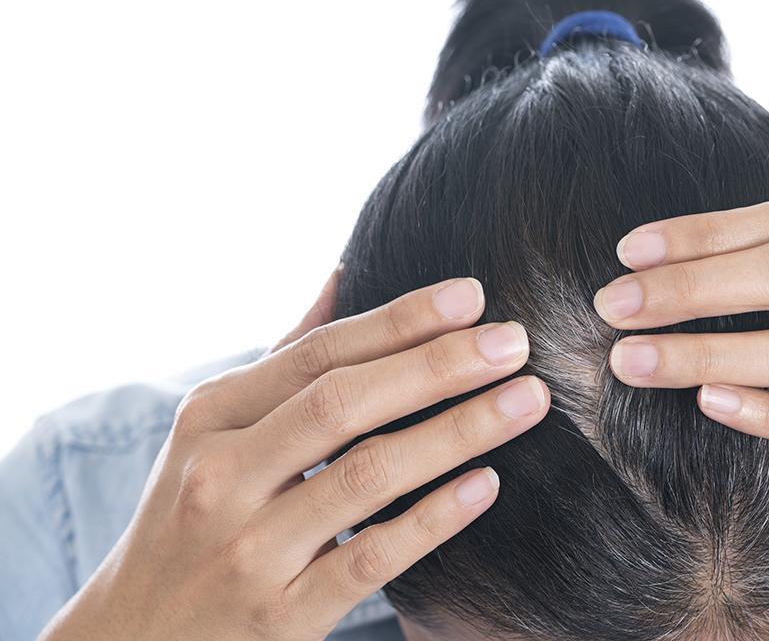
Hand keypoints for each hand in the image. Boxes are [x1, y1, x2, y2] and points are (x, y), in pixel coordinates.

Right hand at [39, 268, 549, 640]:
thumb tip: (344, 271)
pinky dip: (433, 518)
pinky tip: (488, 484)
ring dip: (458, 431)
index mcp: (210, 418)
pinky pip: (372, 559)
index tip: (473, 296)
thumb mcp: (213, 432)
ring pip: (367, 475)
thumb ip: (284, 356)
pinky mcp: (280, 617)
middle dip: (438, 366)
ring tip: (527, 400)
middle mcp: (222, 477)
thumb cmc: (194, 516)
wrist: (135, 640)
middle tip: (515, 343)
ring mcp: (250, 550)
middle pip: (344, 404)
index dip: (399, 320)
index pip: (317, 353)